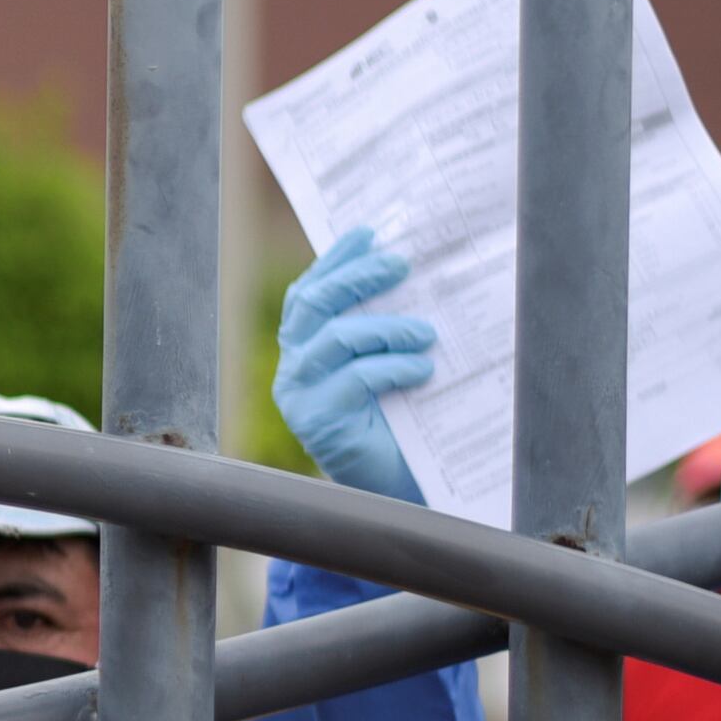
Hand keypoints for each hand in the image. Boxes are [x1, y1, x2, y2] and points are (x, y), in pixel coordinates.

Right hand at [271, 224, 434, 504]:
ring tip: (427, 332)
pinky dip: (393, 367)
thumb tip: (415, 272)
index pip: (309, 292)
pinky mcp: (317, 422)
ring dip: (387, 327)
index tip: (370, 232)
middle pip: (315, 304)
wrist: (397, 487)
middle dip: (357, 276)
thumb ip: (385, 327)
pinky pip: (355, 378)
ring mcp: (299, 394)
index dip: (335, 260)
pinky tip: (423, 370)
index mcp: (304, 348)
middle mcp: (293, 367)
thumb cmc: (400, 421)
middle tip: (401, 264)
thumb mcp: (388, 362)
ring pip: (335, 337)